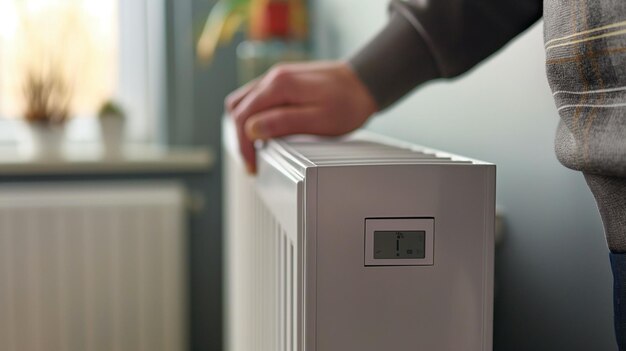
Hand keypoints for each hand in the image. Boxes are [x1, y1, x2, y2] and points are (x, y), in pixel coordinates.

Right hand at [226, 61, 378, 173]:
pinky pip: (256, 98)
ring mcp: (276, 77)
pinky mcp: (282, 81)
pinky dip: (253, 116)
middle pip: (238, 108)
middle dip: (240, 137)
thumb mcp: (319, 120)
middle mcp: (273, 77)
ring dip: (244, 125)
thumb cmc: (347, 103)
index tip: (252, 164)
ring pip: (243, 101)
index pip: (243, 115)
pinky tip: (264, 131)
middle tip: (252, 160)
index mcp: (279, 85)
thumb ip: (284, 123)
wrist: (365, 82)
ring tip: (255, 148)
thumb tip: (252, 129)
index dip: (243, 144)